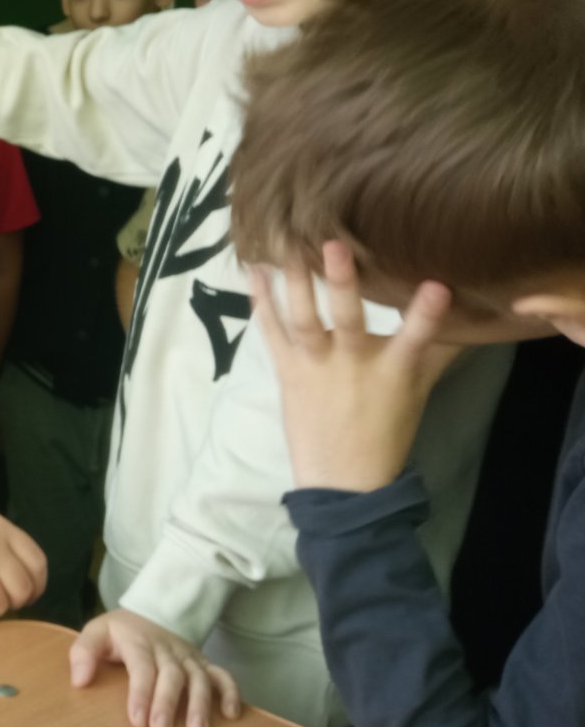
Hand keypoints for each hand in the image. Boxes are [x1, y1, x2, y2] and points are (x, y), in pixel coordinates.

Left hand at [69, 609, 240, 726]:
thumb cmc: (119, 633)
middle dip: (168, 704)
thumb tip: (79, 680)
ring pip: (199, 678)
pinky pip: (222, 675)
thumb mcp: (96, 633)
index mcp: (138, 642)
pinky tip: (232, 715)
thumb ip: (83, 653)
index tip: (137, 719)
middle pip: (172, 675)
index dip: (141, 693)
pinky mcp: (203, 663)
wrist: (149, 613)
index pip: (142, 667)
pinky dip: (231, 692)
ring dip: (200, 705)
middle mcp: (167, 650)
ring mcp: (188, 657)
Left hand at [250, 241, 461, 490]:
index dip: (427, 315)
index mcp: (395, 370)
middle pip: (348, 319)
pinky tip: (254, 272)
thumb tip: (471, 313)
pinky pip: (271, 333)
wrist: (344, 481)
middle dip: (343, 283)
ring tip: (285, 246)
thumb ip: (438, 351)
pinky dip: (261, 303)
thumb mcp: (418, 392)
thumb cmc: (386, 432)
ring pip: (303, 320)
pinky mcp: (287, 372)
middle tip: (335, 245)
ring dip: (295, 282)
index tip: (438, 286)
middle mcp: (354, 364)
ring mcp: (316, 367)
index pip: (418, 338)